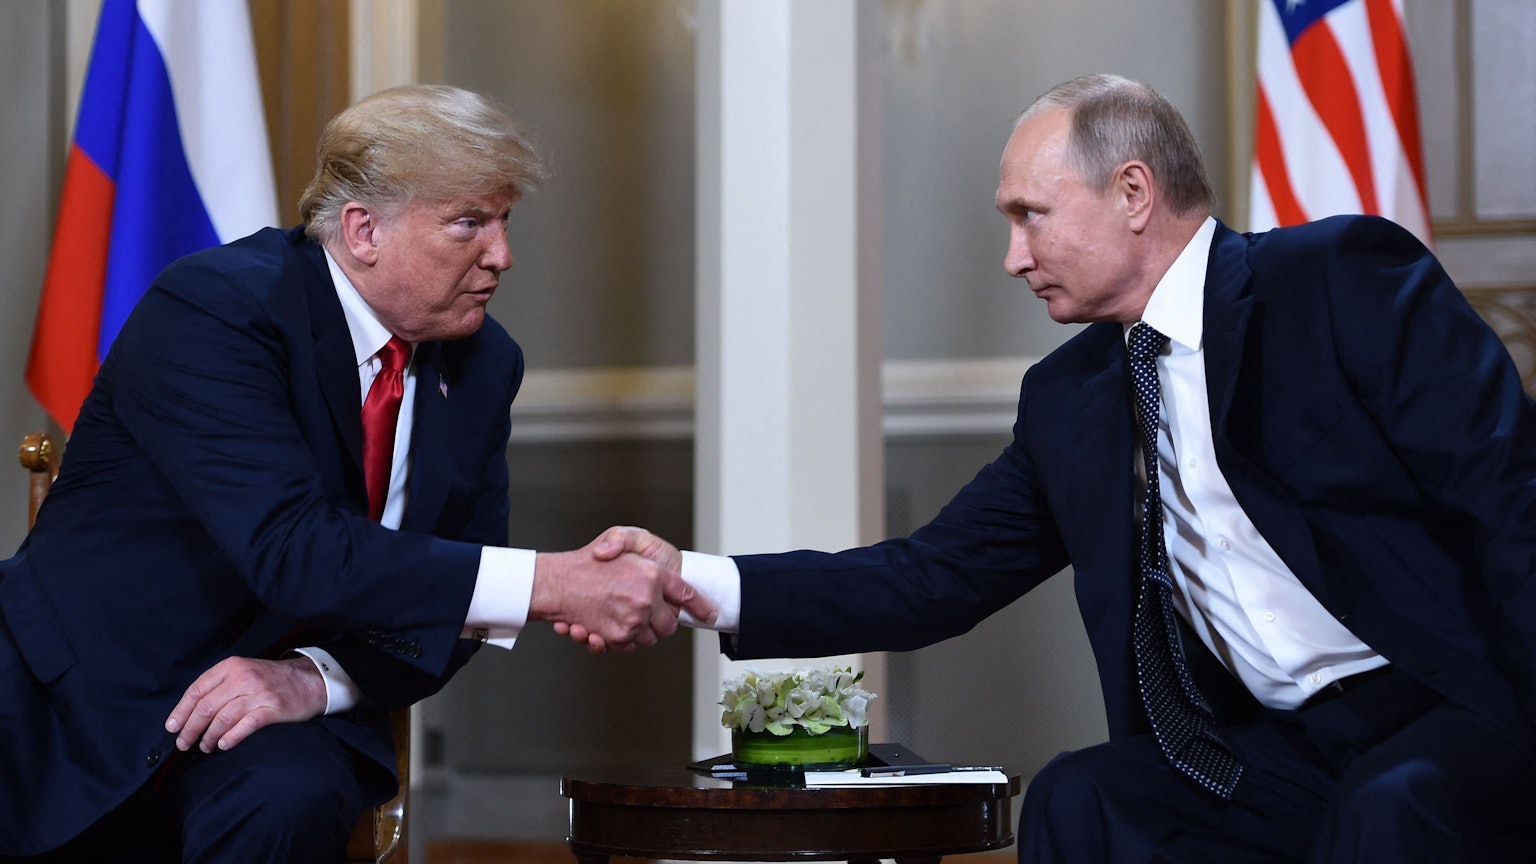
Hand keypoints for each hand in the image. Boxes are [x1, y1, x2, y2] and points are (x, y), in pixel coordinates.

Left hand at [164, 656, 327, 752]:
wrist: (311, 681)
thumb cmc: (272, 680)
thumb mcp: (245, 672)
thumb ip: (220, 686)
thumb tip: (191, 712)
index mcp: (232, 666)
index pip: (197, 689)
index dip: (181, 711)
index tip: (172, 727)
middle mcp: (244, 678)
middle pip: (206, 707)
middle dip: (190, 728)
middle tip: (183, 744)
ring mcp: (259, 693)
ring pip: (222, 719)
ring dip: (208, 737)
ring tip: (204, 747)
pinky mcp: (273, 709)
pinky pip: (245, 726)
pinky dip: (230, 738)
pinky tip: (223, 745)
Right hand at [535, 526, 714, 652]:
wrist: (556, 582)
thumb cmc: (588, 559)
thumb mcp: (621, 536)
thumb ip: (642, 546)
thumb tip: (659, 573)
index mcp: (653, 574)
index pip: (686, 594)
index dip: (700, 605)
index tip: (710, 613)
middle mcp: (645, 598)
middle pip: (669, 625)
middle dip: (661, 623)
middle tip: (647, 614)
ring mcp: (631, 619)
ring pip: (649, 639)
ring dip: (640, 632)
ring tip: (623, 618)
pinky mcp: (616, 636)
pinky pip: (628, 646)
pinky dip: (620, 641)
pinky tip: (606, 627)